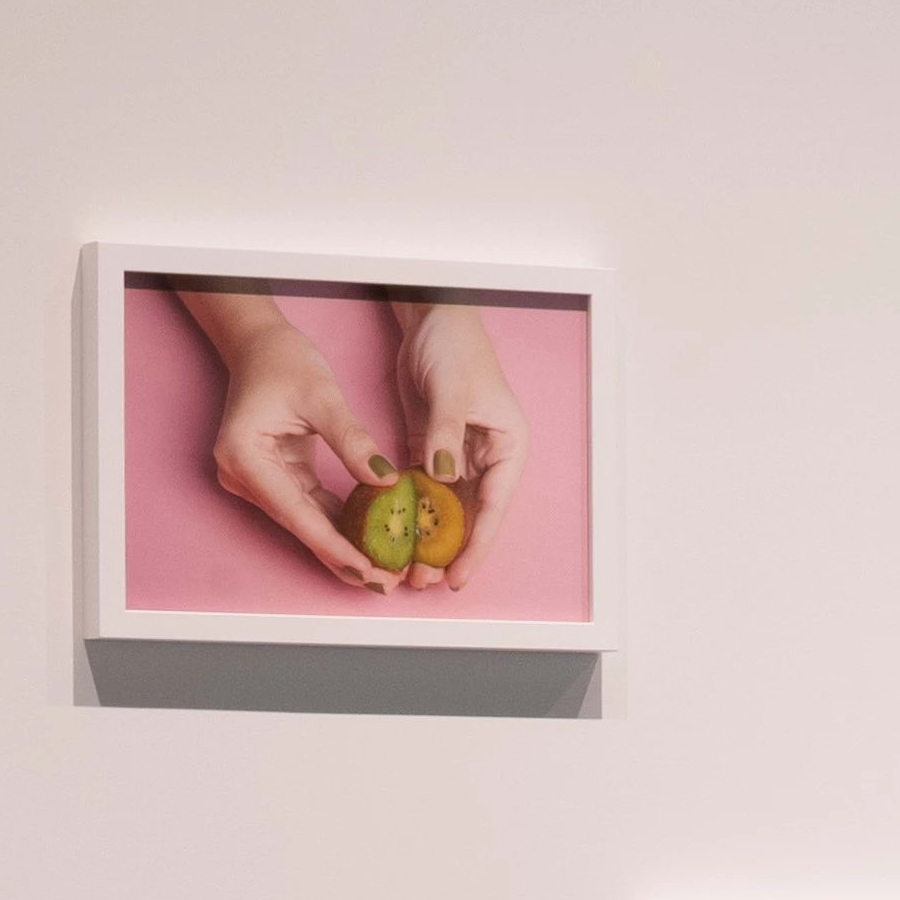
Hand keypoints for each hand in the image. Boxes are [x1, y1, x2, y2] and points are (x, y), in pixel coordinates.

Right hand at [182, 297, 398, 591]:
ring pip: (305, 522)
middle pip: (299, 526)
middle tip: (383, 582)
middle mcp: (242, 476)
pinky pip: (308, 507)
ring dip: (342, 545)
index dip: (333, 545)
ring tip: (382, 570)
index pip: (296, 512)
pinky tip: (368, 542)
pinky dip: (337, 523)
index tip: (365, 569)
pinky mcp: (272, 478)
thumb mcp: (322, 396)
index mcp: (244, 456)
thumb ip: (352, 440)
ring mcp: (255, 480)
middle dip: (341, 555)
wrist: (259, 345)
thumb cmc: (283, 361)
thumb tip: (387, 480)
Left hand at [389, 304, 529, 590]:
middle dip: (447, 551)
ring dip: (426, 539)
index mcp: (507, 448)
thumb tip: (443, 476)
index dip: (475, 546)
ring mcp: (459, 456)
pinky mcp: (431, 450)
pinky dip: (410, 513)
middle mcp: (487, 458)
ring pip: (445, 510)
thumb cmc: (456, 348)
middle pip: (469, 517)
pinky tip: (392, 535)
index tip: (456, 577)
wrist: (432, 318)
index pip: (493, 507)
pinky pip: (422, 491)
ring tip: (405, 569)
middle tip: (420, 580)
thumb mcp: (453, 392)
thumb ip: (447, 435)